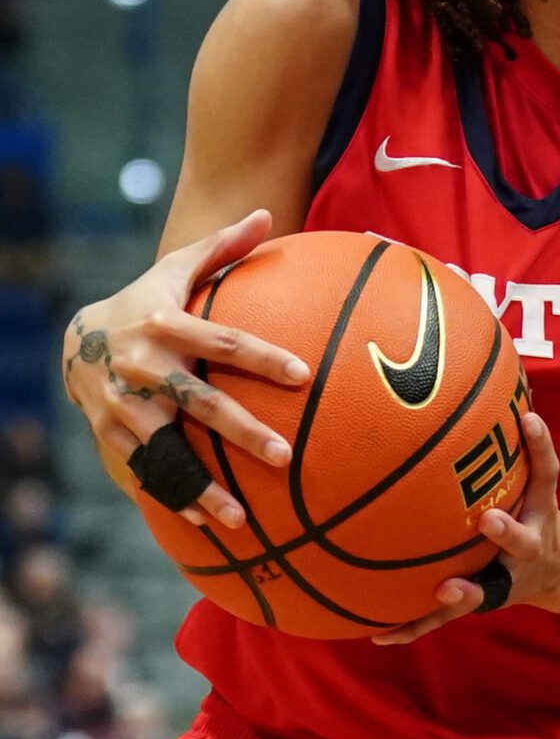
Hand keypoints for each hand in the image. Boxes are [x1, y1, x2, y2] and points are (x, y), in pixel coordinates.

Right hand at [62, 208, 304, 529]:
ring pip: (168, 452)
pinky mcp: (111, 435)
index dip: (263, 358)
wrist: (76, 338)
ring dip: (203, 487)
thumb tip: (268, 212)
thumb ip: (222, 246)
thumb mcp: (175, 268)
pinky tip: (207, 527)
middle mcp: (145, 368)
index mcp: (167, 326)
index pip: (224, 343)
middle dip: (242, 432)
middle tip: (284, 456)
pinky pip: (146, 472)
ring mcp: (125, 406)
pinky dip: (173, 500)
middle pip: (200, 404)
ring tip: (241, 521)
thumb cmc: (146, 300)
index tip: (303, 375)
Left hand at [372, 413, 559, 644]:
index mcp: (540, 508)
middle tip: (490, 518)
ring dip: (465, 591)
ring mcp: (505, 579)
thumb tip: (478, 379)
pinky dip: (411, 626)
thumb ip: (512, 444)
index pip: (547, 471)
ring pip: (485, 590)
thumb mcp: (534, 480)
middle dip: (508, 531)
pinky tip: (377, 634)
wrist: (554, 570)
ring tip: (443, 590)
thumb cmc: (528, 510)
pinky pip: (441, 618)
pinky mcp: (478, 603)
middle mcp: (528, 545)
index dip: (540, 445)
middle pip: (521, 540)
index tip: (529, 419)